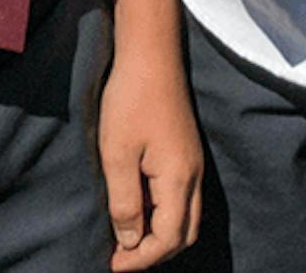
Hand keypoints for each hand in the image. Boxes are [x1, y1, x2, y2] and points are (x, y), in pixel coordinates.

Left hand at [95, 45, 202, 269]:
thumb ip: (125, 202)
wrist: (151, 53)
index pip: (167, 239)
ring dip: (159, 235)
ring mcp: (192, 162)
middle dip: (154, 253)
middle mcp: (193, 175)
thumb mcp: (116, 153)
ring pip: (185, 216)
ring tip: (125, 237)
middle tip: (120, 257)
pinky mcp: (185, 151)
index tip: (111, 265)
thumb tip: (129, 240)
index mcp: (179, 179)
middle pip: (184, 233)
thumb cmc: (130, 99)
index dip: (140, 259)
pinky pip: (181, 198)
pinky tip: (136, 207)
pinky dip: (162, 214)